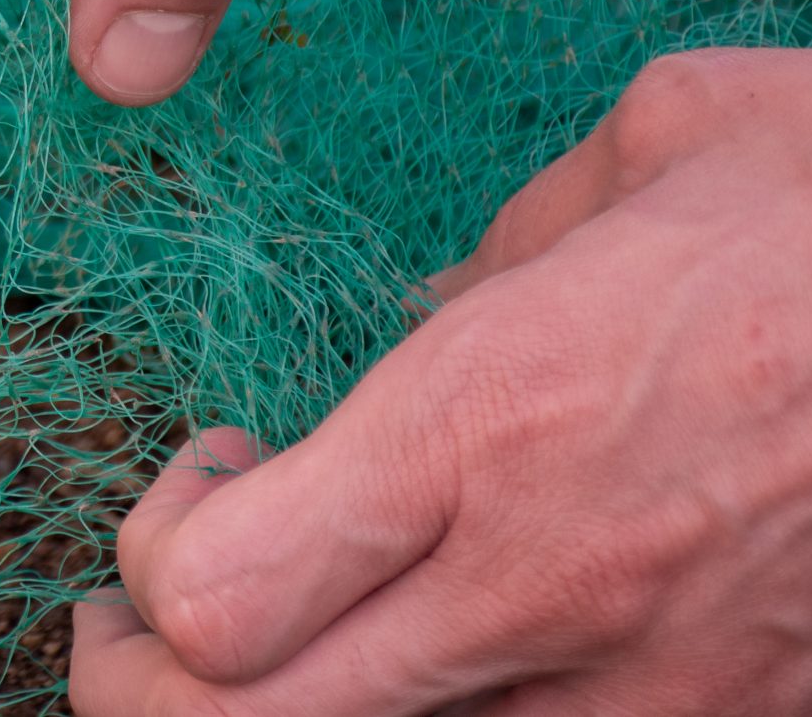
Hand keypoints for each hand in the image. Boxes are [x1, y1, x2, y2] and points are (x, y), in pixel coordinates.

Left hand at [73, 48, 811, 714]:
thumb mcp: (646, 152)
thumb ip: (493, 268)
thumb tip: (418, 338)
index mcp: (490, 421)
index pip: (220, 599)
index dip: (154, 558)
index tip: (199, 473)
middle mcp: (549, 585)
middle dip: (153, 691)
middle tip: (148, 624)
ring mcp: (663, 694)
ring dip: (306, 715)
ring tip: (299, 637)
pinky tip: (474, 648)